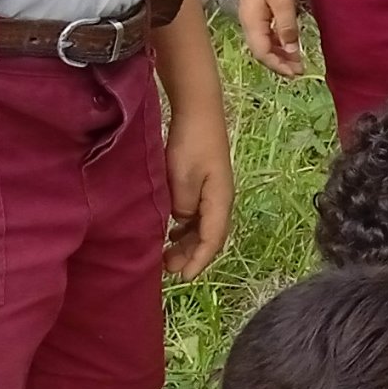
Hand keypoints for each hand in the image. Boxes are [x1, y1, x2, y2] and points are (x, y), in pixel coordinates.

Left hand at [162, 91, 234, 279]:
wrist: (198, 111)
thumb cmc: (191, 143)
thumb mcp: (182, 178)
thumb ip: (182, 206)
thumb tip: (180, 221)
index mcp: (219, 201)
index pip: (212, 240)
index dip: (198, 261)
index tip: (183, 277)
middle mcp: (219, 200)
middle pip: (208, 237)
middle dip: (190, 256)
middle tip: (168, 269)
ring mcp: (212, 192)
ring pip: (202, 227)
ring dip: (187, 243)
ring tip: (167, 254)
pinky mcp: (203, 184)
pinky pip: (196, 215)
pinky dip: (184, 228)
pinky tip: (170, 230)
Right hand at [235, 0, 302, 75]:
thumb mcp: (283, 2)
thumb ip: (287, 28)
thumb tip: (292, 51)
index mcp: (252, 23)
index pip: (263, 54)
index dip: (279, 66)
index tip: (296, 73)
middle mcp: (249, 23)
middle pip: (262, 51)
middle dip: (280, 63)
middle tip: (300, 70)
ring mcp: (252, 17)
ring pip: (265, 43)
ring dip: (280, 53)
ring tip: (297, 60)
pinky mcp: (258, 10)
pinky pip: (267, 33)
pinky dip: (279, 41)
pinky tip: (290, 42)